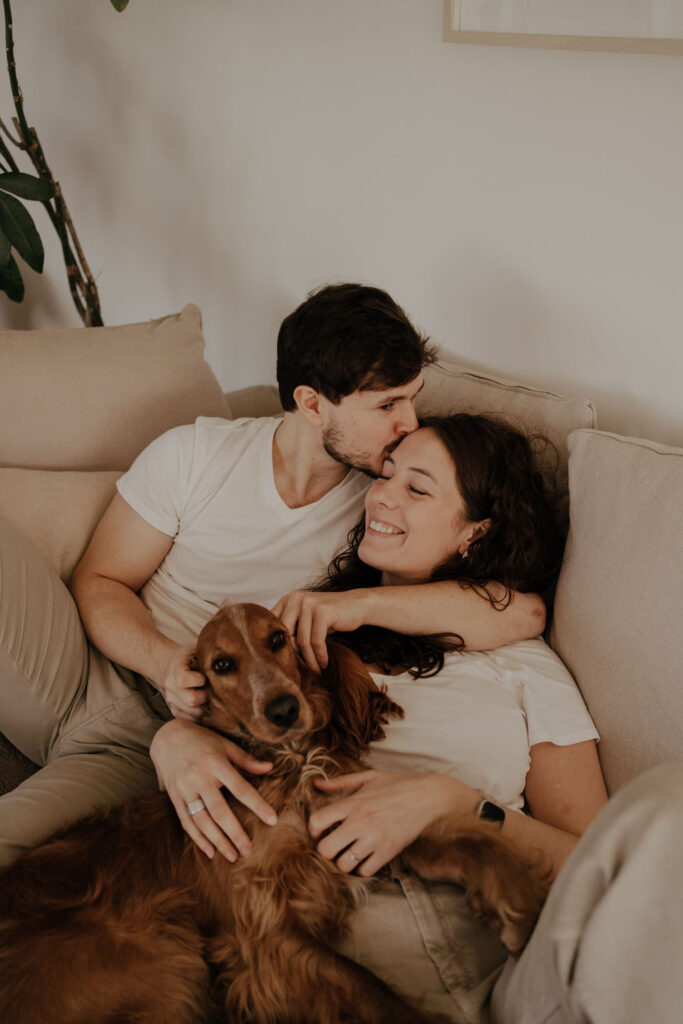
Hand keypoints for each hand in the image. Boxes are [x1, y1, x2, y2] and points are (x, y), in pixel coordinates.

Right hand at [150, 719, 276, 859]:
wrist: (166, 737)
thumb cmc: (201, 739)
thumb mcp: (225, 744)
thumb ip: (246, 760)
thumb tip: (270, 768)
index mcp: (215, 762)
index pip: (240, 788)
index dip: (257, 805)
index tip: (273, 820)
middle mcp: (199, 777)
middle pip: (219, 810)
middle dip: (235, 833)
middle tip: (249, 850)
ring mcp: (184, 789)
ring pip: (202, 820)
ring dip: (218, 840)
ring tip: (233, 855)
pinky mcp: (174, 797)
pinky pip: (186, 821)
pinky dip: (198, 838)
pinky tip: (210, 852)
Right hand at [159, 643, 207, 719]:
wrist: (171, 664)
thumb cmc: (192, 654)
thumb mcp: (199, 645)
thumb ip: (211, 649)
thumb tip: (234, 652)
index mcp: (176, 667)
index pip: (183, 679)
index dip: (199, 680)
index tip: (205, 677)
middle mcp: (170, 685)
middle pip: (191, 700)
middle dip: (206, 696)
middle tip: (212, 688)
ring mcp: (171, 699)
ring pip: (193, 713)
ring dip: (206, 706)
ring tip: (209, 695)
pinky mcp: (175, 710)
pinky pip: (191, 720)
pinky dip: (201, 715)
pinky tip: (205, 704)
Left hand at [271, 590, 367, 671]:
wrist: (358, 605)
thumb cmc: (332, 616)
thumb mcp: (308, 618)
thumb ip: (293, 628)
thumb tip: (276, 653)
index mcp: (289, 599)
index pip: (274, 625)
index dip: (278, 644)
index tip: (284, 661)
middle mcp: (296, 599)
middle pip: (286, 634)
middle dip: (293, 654)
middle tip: (300, 669)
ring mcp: (309, 603)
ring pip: (303, 641)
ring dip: (310, 659)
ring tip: (315, 670)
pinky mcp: (322, 612)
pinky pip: (317, 641)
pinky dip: (320, 655)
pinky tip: (324, 663)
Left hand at [309, 770, 477, 876]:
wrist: (428, 797)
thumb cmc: (398, 785)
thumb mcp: (369, 777)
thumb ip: (341, 782)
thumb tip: (316, 784)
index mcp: (353, 803)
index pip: (317, 821)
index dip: (314, 830)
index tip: (321, 831)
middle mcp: (360, 822)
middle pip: (326, 850)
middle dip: (326, 850)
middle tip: (333, 846)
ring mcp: (375, 839)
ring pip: (343, 864)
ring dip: (343, 862)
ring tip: (349, 854)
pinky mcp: (388, 852)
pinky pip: (365, 871)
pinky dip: (361, 869)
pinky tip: (365, 859)